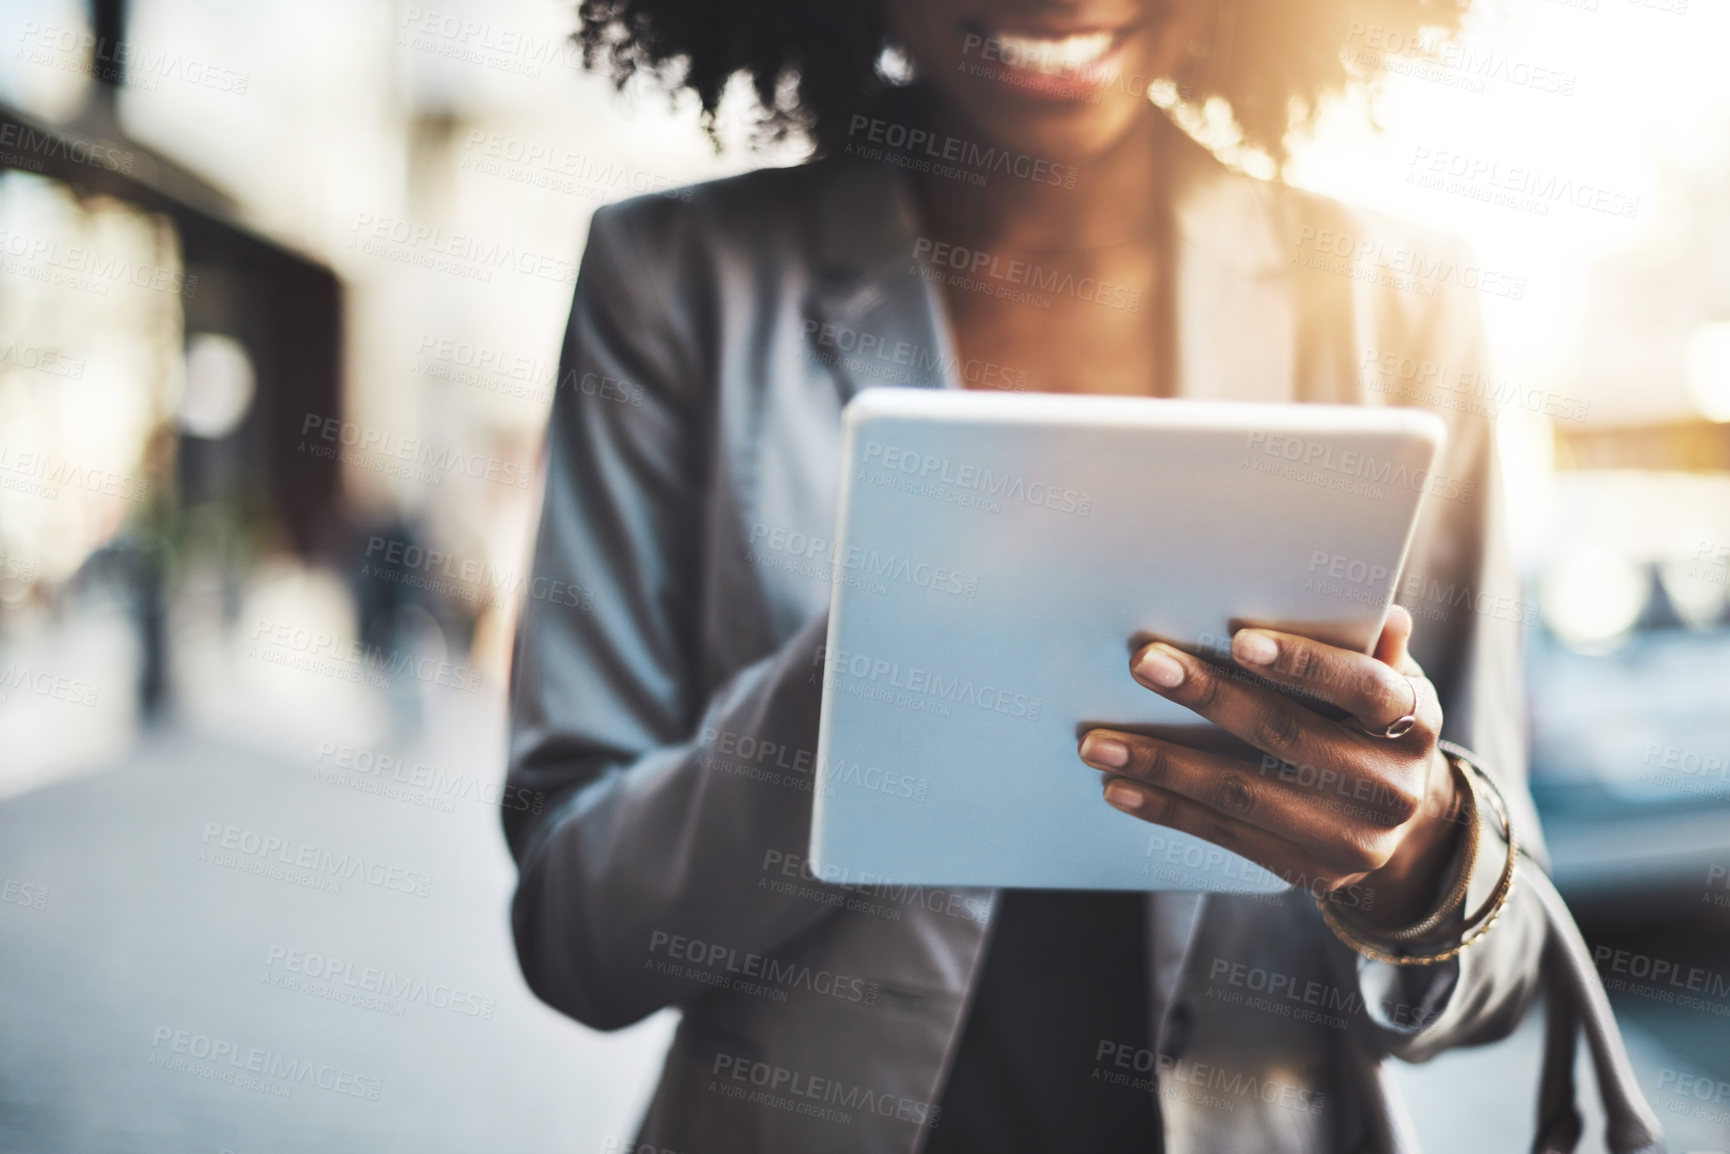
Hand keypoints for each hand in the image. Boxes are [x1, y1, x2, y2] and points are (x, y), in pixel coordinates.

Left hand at [1077, 607, 1466, 927]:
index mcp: (1414, 724)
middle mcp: (1391, 788)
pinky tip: (1120, 789)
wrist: (1407, 822)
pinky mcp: (1312, 874)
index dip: (1304, 664)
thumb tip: (1384, 615)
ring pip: (1244, 795)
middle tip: (1144, 664)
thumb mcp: (1392, 683)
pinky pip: (1228, 837)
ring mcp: (1353, 840)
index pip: (1363, 688)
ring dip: (1163, 766)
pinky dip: (1168, 811)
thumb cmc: (1376, 724)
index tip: (1239, 640)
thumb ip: (1376, 653)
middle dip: (1208, 697)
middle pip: (1285, 738)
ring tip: (1099, 744)